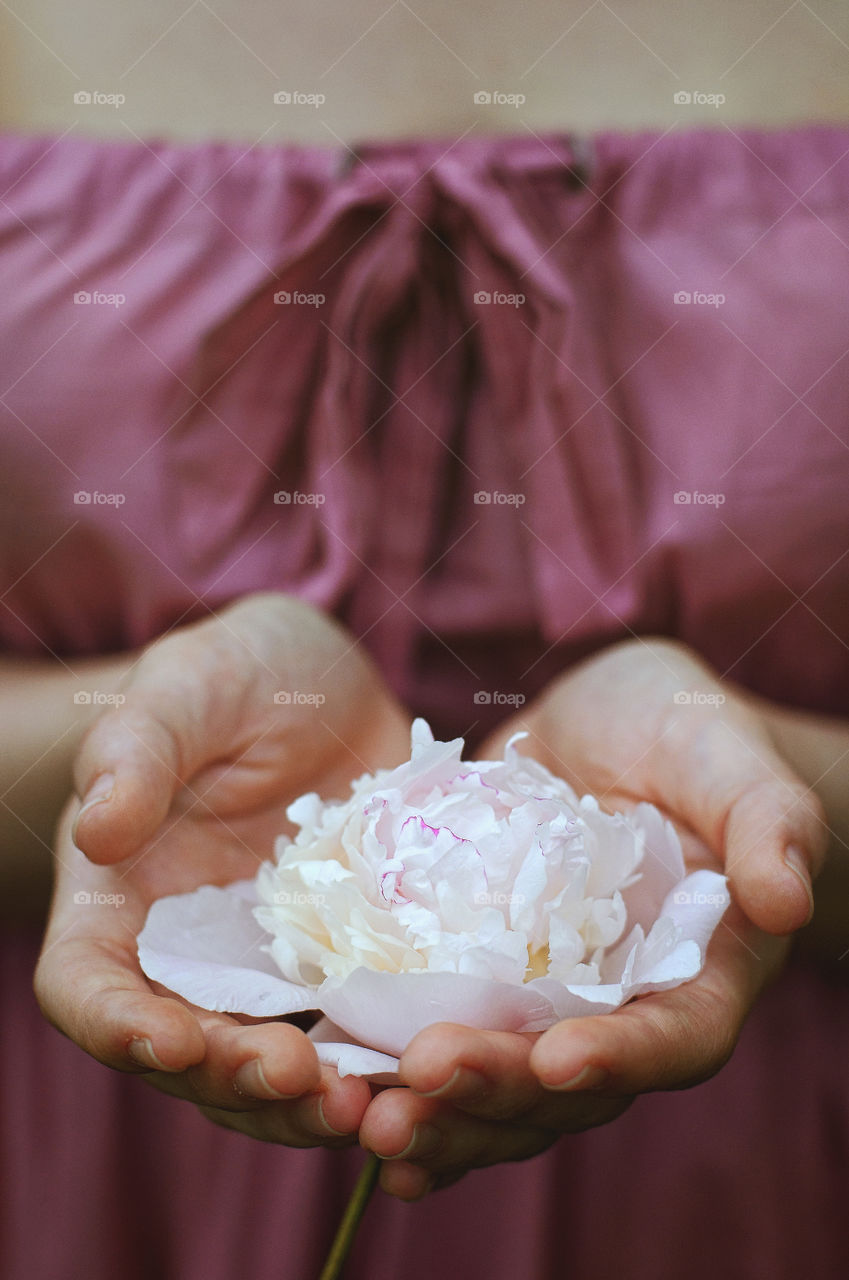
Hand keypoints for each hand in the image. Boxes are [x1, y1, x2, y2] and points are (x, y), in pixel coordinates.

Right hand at [35, 592, 411, 1149]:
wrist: (329, 684)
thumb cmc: (235, 671)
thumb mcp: (185, 688)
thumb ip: (136, 753)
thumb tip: (96, 833)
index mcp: (119, 898)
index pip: (87, 986)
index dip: (119, 1029)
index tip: (177, 1044)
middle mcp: (187, 953)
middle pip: (189, 1053)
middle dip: (239, 1081)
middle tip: (309, 1082)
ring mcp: (268, 968)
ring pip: (273, 1063)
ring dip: (314, 1098)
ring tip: (374, 1100)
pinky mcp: (344, 966)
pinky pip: (355, 1030)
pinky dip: (380, 1061)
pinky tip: (426, 1065)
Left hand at [359, 637, 824, 1197]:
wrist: (609, 725)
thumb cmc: (686, 735)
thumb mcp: (728, 757)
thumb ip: (767, 819)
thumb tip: (784, 898)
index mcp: (701, 970)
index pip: (676, 1035)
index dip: (622, 1057)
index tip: (555, 1058)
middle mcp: (625, 1006)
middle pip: (571, 1085)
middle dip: (499, 1091)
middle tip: (423, 1078)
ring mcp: (550, 1001)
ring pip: (504, 1089)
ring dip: (441, 1116)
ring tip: (368, 1124)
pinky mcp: (485, 980)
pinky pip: (451, 1045)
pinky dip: (406, 1086)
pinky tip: (348, 1111)